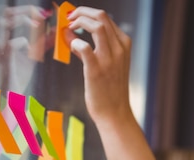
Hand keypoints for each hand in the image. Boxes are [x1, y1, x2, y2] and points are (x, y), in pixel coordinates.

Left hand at [64, 7, 134, 124]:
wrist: (115, 113)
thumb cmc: (109, 90)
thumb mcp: (107, 64)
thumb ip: (90, 48)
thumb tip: (70, 33)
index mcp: (124, 45)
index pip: (105, 18)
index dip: (87, 13)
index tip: (75, 16)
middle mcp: (119, 49)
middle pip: (101, 16)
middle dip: (81, 12)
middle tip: (69, 18)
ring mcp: (109, 59)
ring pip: (96, 25)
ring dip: (78, 21)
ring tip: (69, 27)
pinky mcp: (96, 70)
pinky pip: (84, 46)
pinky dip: (74, 42)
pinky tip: (72, 47)